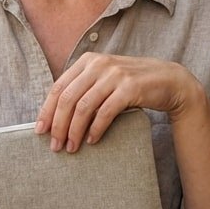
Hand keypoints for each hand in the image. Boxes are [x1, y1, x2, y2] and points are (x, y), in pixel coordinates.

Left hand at [35, 52, 198, 152]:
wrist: (169, 80)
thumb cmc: (132, 84)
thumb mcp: (105, 79)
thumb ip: (84, 88)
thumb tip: (55, 116)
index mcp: (87, 61)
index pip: (58, 87)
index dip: (47, 110)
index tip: (40, 131)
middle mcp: (99, 64)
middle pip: (68, 98)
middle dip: (58, 125)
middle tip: (55, 145)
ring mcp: (114, 75)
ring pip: (84, 106)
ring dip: (74, 130)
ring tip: (71, 147)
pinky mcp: (130, 88)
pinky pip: (105, 112)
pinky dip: (96, 129)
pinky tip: (92, 140)